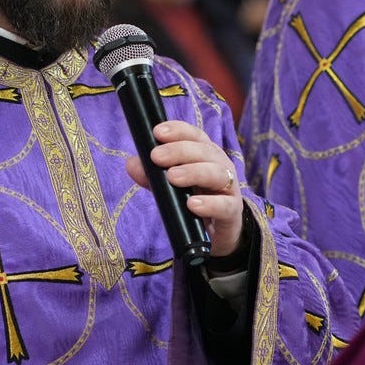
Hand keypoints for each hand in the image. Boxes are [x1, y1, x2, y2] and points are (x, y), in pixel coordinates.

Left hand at [124, 120, 243, 257]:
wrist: (217, 232)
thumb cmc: (194, 200)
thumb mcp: (170, 187)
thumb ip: (152, 176)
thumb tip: (131, 163)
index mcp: (205, 154)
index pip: (195, 136)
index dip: (178, 131)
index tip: (157, 132)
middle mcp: (220, 165)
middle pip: (204, 151)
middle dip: (179, 151)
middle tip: (156, 156)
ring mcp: (229, 188)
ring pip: (216, 173)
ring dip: (194, 172)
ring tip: (172, 177)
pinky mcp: (232, 211)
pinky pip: (225, 205)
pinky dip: (210, 204)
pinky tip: (192, 205)